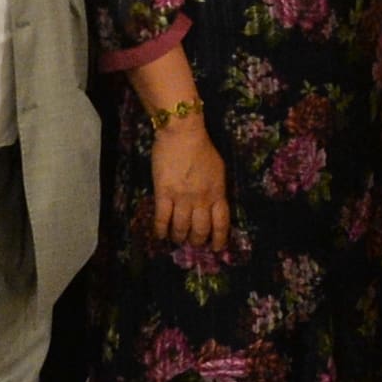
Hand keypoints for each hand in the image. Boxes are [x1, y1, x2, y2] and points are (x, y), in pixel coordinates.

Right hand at [150, 114, 232, 255]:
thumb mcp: (218, 170)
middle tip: (193, 243)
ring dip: (179, 237)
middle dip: (197, 241)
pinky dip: (161, 230)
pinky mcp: (163, 194)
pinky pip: (162, 219)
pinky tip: (161, 236)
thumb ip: (217, 189)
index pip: (221, 223)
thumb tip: (215, 206)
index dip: (219, 239)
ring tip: (177, 239)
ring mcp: (182, 198)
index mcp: (217, 193)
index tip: (217, 248)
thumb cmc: (202, 148)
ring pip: (181, 228)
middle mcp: (201, 200)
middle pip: (200, 230)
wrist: (182, 133)